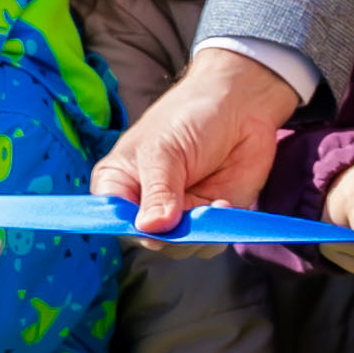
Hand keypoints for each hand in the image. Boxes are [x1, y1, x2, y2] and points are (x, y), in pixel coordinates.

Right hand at [103, 50, 303, 235]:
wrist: (242, 104)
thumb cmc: (190, 116)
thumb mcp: (164, 150)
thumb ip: (157, 191)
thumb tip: (150, 228)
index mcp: (119, 183)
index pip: (111, 220)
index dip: (129, 228)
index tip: (151, 226)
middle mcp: (145, 203)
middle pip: (148, 241)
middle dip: (170, 234)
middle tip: (188, 213)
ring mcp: (179, 213)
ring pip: (180, 248)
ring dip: (197, 234)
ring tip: (211, 203)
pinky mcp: (209, 219)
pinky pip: (209, 244)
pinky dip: (218, 232)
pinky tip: (224, 205)